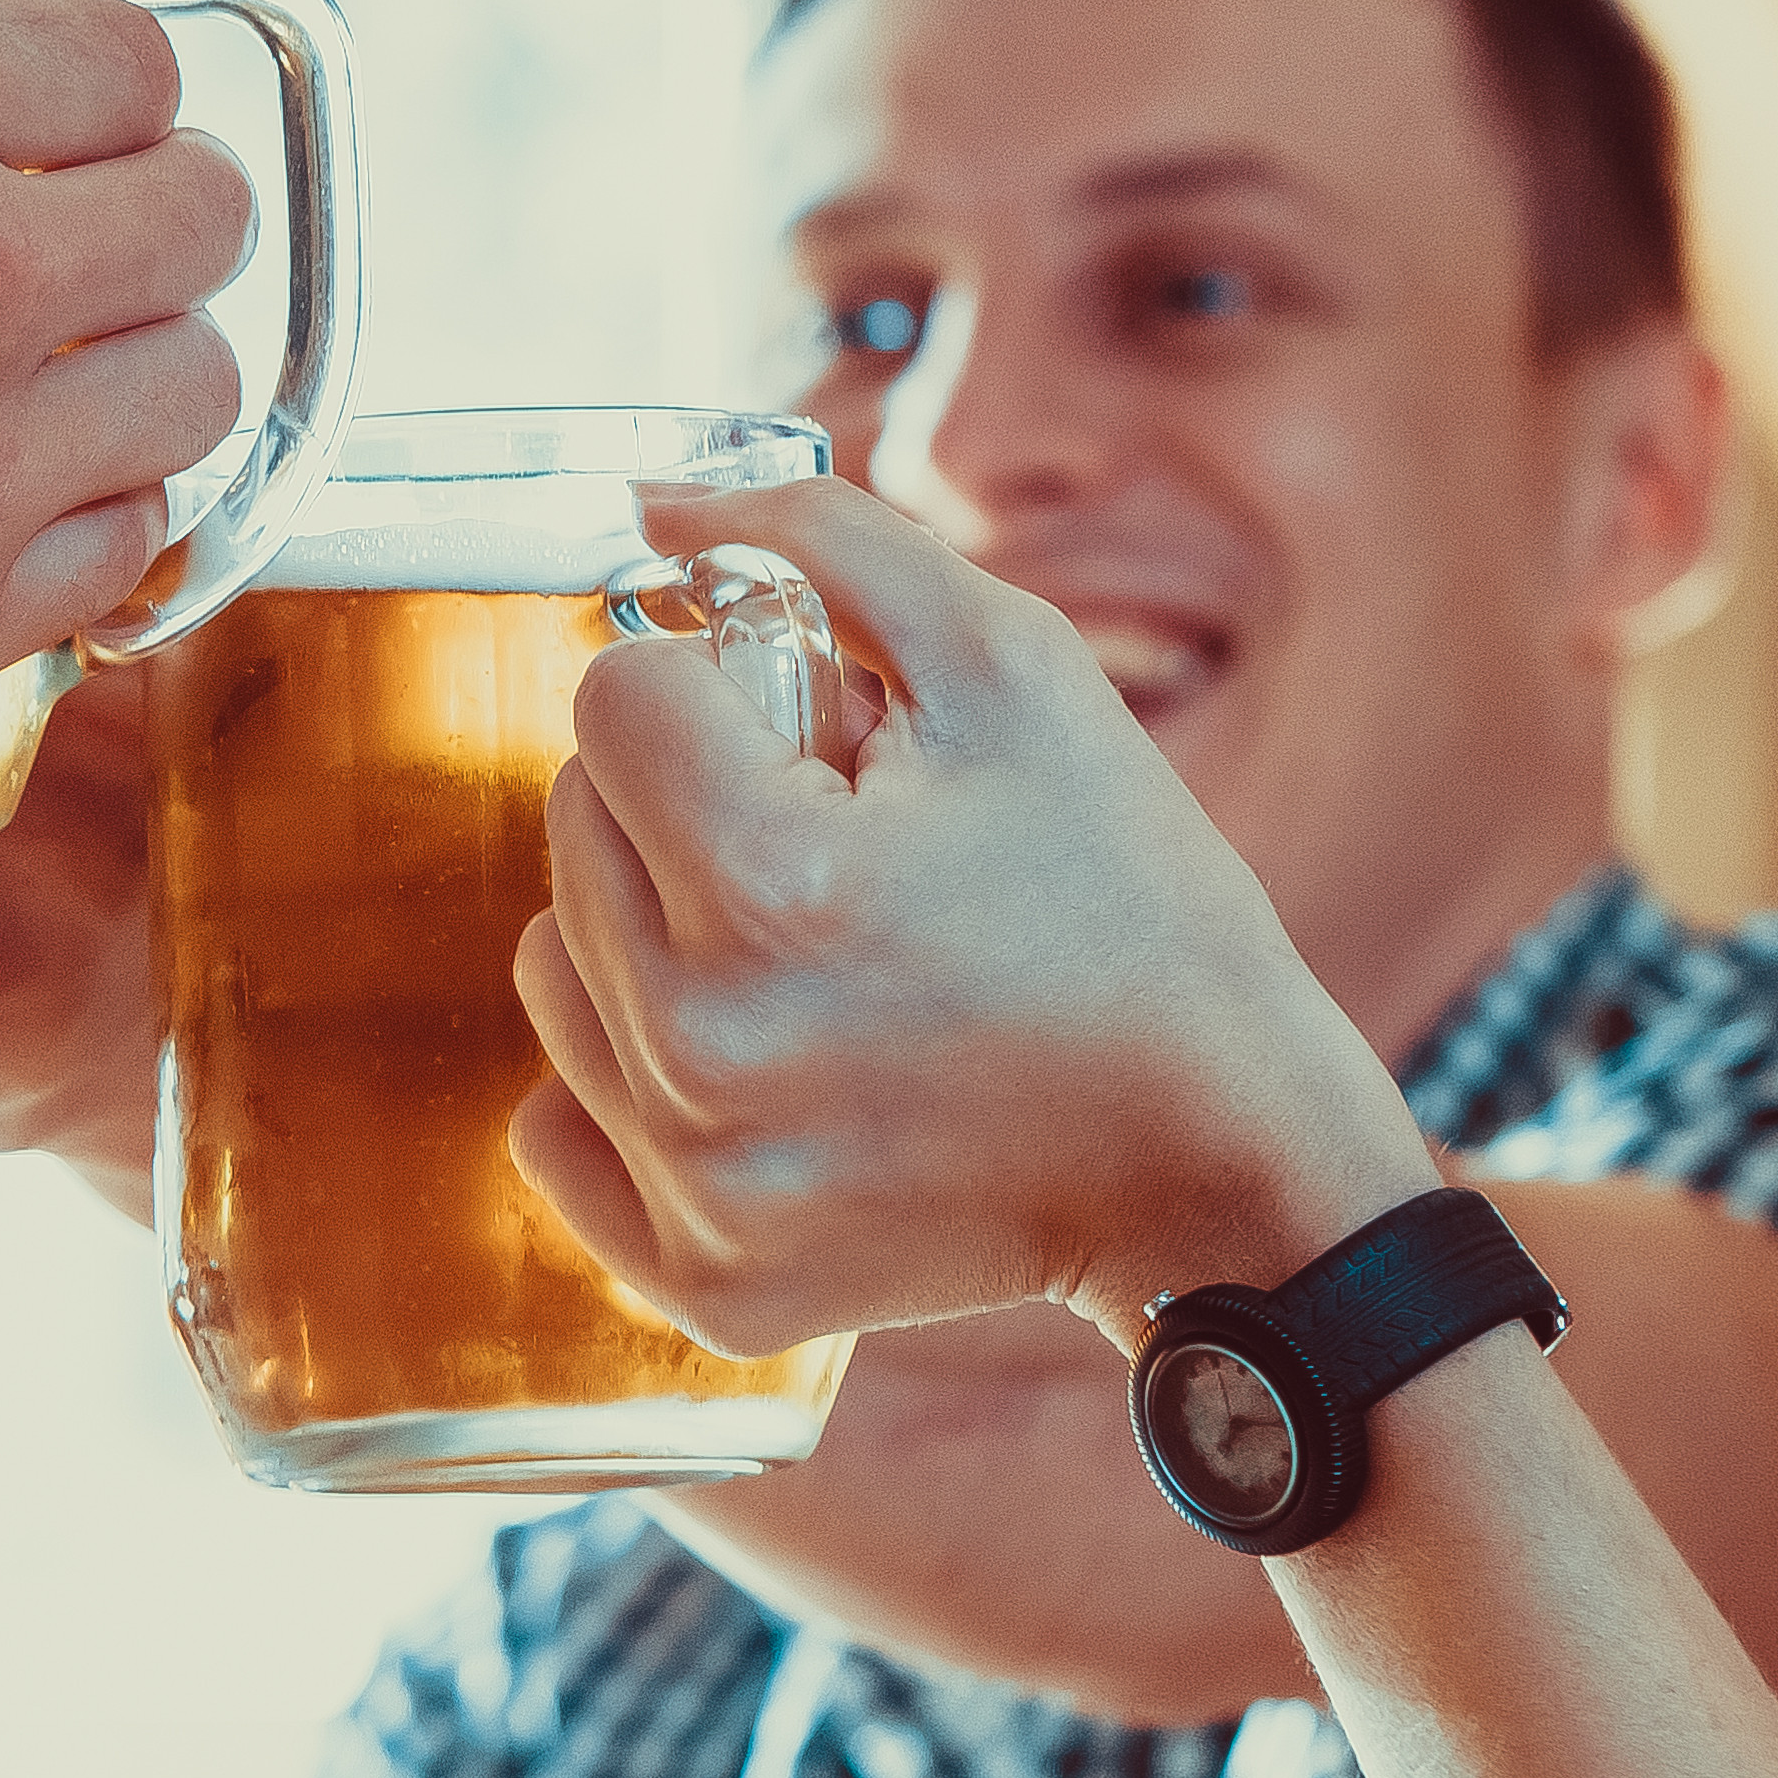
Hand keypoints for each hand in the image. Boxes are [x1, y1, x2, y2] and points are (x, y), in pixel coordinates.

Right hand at [0, 0, 251, 821]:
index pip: (129, 52)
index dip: (101, 85)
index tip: (55, 123)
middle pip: (207, 211)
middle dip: (156, 224)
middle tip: (76, 255)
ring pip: (204, 387)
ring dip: (147, 380)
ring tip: (69, 392)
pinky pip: (134, 550)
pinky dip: (102, 533)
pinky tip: (26, 526)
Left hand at [508, 480, 1440, 1358]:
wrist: (1220, 1154)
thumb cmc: (1130, 901)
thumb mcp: (1010, 667)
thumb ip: (818, 543)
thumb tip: (653, 498)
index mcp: (774, 880)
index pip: (614, 694)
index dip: (723, 687)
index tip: (827, 740)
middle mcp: (705, 1043)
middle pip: (574, 826)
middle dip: (690, 803)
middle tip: (849, 850)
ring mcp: (697, 1180)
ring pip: (557, 963)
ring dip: (658, 929)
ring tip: (816, 955)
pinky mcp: (704, 1279)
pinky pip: (559, 1130)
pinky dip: (638, 1081)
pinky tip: (772, 1065)